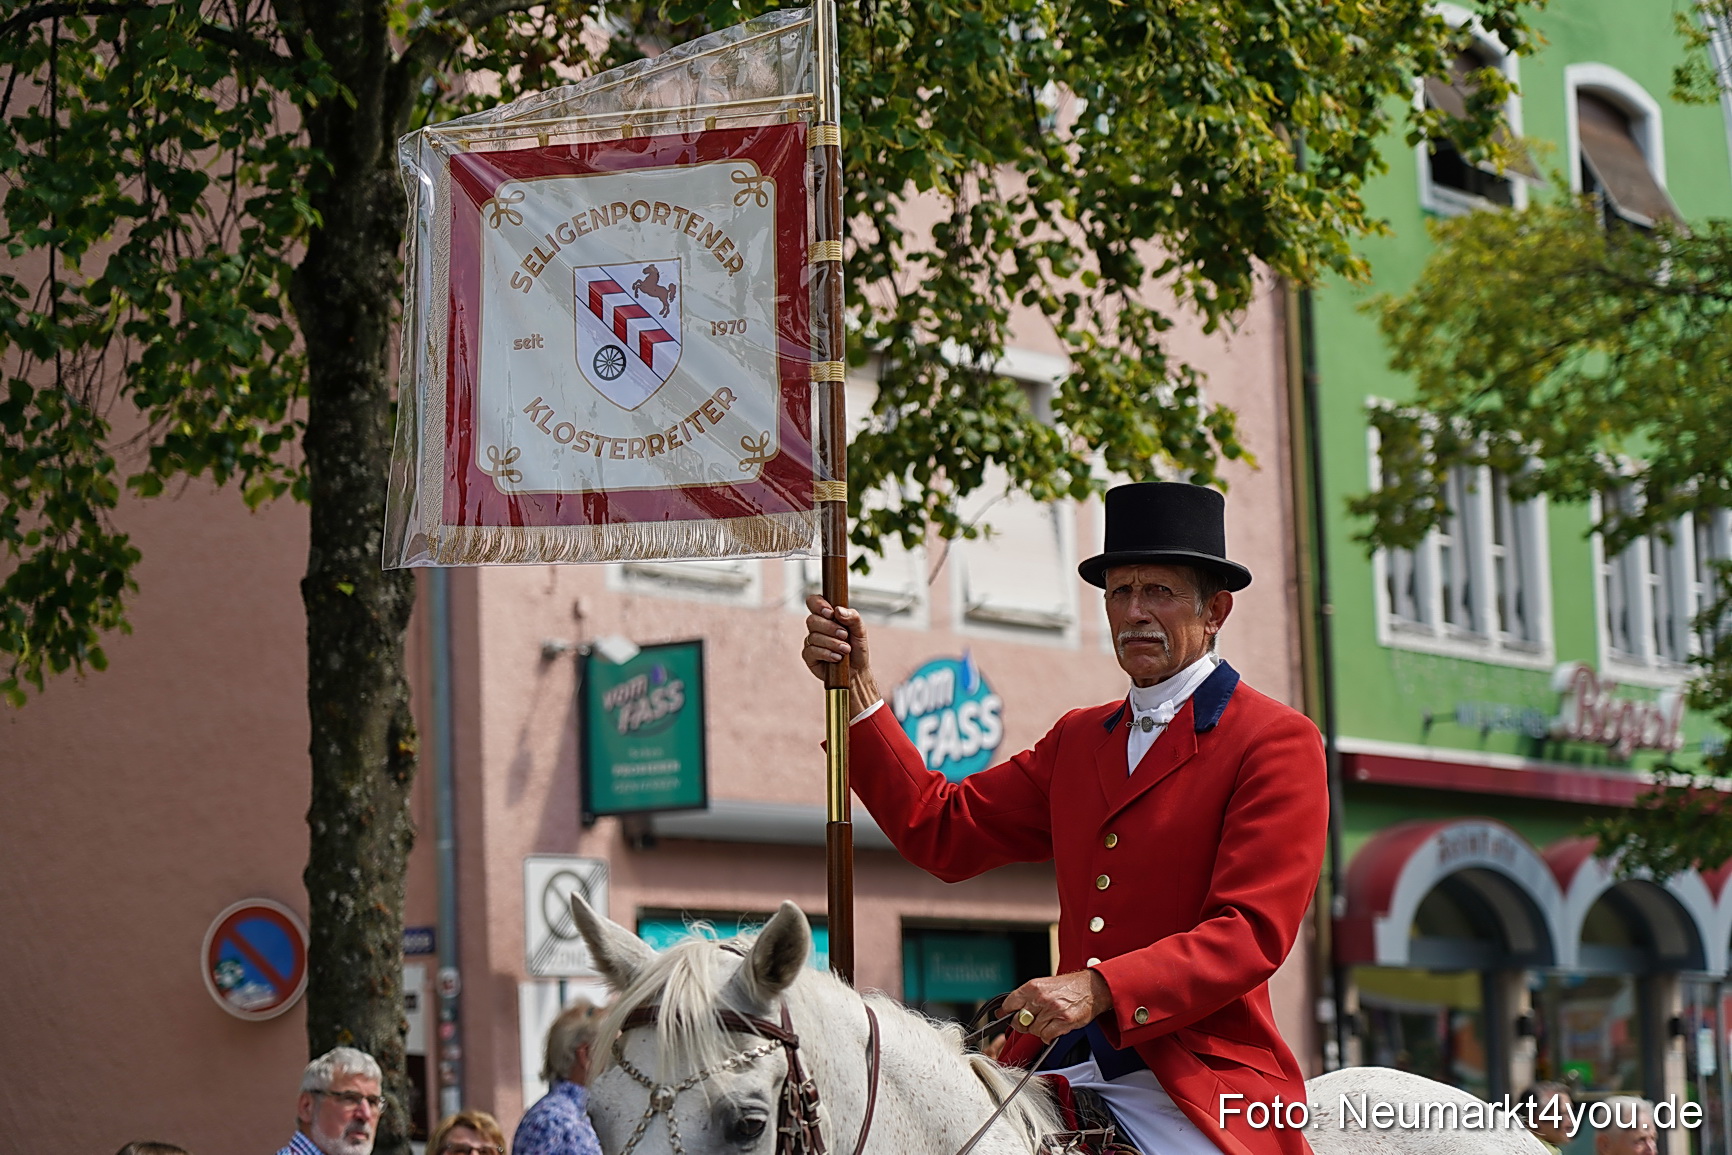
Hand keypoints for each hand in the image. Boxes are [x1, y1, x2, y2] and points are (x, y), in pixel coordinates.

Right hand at [802, 595, 879, 715]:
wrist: (857, 671)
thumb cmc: (857, 649)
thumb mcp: (860, 630)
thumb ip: (852, 617)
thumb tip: (838, 610)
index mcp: (827, 616)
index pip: (813, 602)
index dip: (818, 604)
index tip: (830, 612)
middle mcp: (817, 627)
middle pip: (812, 620)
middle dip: (830, 628)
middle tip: (844, 635)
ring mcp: (811, 641)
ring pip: (814, 636)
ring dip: (832, 643)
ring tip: (845, 649)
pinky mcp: (809, 656)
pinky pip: (812, 651)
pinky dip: (826, 653)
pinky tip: (837, 657)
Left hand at [1001, 970, 1112, 1042]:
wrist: (1092, 988)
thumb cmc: (1069, 987)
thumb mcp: (1044, 985)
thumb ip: (1026, 997)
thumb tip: (1007, 1010)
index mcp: (1033, 987)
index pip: (1010, 1003)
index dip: (1006, 1012)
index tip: (1004, 1015)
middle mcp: (1041, 998)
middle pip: (1019, 1021)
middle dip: (1023, 1024)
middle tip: (1031, 1021)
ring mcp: (1052, 1010)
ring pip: (1033, 1030)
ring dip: (1039, 1030)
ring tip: (1049, 1021)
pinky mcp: (1063, 1022)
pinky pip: (1046, 1036)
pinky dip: (1048, 1036)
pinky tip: (1054, 1028)